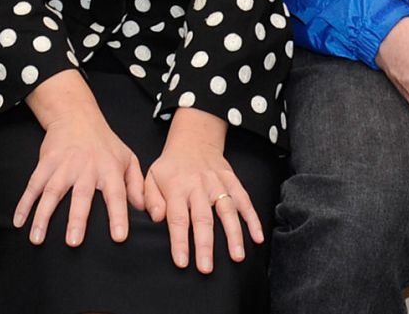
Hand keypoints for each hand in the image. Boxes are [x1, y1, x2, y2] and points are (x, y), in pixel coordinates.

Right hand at [18, 70, 144, 247]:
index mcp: (110, 168)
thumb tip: (148, 212)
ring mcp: (64, 164)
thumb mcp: (128, 158)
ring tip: (37, 239)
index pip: (116, 193)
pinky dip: (25, 203)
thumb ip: (137, 185)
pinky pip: (33, 185)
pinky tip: (18, 222)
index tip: (119, 238)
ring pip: (53, 192)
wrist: (77, 115)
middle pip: (81, 195)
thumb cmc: (105, 143)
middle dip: (77, 219)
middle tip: (74, 243)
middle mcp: (87, 167)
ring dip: (44, 216)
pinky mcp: (46, 162)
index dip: (118, 215)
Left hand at [144, 108, 262, 273]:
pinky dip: (252, 219)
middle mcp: (198, 186)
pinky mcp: (232, 180)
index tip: (182, 262)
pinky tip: (257, 237)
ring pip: (227, 210)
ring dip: (233, 234)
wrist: (193, 139)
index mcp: (177, 187)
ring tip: (237, 256)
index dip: (179, 241)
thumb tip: (156, 218)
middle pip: (203, 218)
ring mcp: (217, 183)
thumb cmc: (170, 166)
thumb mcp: (152, 176)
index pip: (177, 218)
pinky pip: (244, 200)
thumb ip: (150, 198)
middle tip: (207, 269)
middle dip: (205, 245)